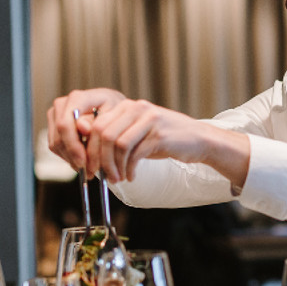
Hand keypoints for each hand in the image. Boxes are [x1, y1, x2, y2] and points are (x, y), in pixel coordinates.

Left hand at [48, 88, 250, 184]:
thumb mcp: (136, 134)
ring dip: (114, 167)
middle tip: (101, 176)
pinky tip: (132, 176)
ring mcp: (149, 120)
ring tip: (118, 178)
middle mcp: (136, 109)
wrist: (198, 140)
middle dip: (98, 159)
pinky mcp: (159, 135)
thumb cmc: (164, 140)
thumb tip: (88, 154)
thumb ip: (115, 138)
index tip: (89, 167)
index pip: (96, 125)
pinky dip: (130, 169)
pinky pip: (135, 154)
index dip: (89, 149)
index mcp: (126, 107)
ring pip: (117, 145)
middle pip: (103, 133)